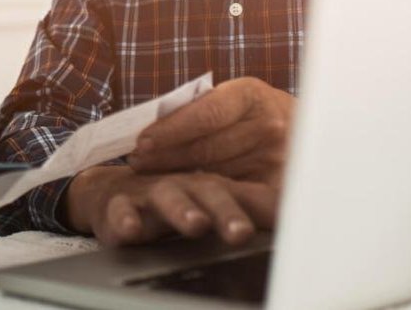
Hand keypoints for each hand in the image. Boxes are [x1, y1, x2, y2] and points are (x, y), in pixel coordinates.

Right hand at [64, 165, 276, 246]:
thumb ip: (254, 207)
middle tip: (241, 232)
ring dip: (181, 209)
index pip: (241, 185)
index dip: (257, 202)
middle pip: (207, 190)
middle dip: (224, 210)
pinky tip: (132, 230)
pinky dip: (125, 219)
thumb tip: (295, 218)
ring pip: (167, 195)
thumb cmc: (176, 197)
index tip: (279, 220)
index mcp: (213, 179)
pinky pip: (120, 210)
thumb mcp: (217, 199)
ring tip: (194, 224)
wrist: (116, 193)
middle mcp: (185, 181)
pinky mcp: (118, 202)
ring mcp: (150, 189)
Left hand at [128, 77, 293, 186]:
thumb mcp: (236, 98)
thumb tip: (150, 123)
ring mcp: (278, 157)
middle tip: (136, 163)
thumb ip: (201, 108)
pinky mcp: (282, 186)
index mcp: (251, 94)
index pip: (203, 114)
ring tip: (155, 178)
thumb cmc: (258, 113)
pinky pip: (238, 195)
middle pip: (206, 147)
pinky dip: (210, 195)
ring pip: (218, 173)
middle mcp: (269, 124)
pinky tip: (190, 196)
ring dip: (182, 178)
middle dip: (165, 157)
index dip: (169, 130)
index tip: (140, 143)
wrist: (315, 130)